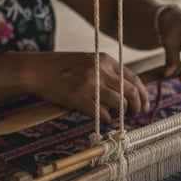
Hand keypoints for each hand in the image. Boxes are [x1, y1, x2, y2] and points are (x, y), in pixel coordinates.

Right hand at [24, 51, 149, 124]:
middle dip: (137, 106)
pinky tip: (107, 121)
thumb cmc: (63, 68)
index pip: (133, 78)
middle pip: (130, 92)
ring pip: (120, 104)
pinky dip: (108, 120)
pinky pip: (103, 114)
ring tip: (121, 118)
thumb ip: (108, 72)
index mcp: (105, 60)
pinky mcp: (79, 98)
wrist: (36, 70)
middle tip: (136, 114)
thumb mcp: (89, 62)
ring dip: (124, 114)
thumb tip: (128, 91)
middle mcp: (100, 70)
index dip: (142, 94)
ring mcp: (90, 85)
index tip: (144, 104)